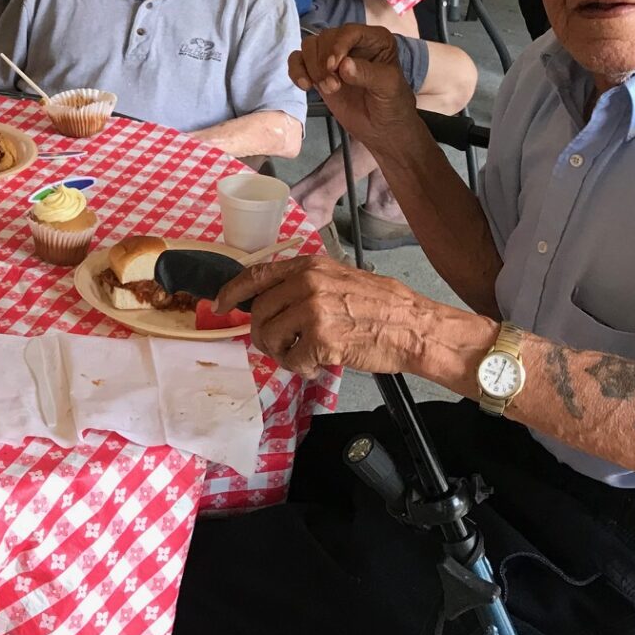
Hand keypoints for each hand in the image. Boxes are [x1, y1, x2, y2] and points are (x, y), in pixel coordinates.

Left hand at [216, 256, 425, 379]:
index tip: (220, 304)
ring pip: (269, 338)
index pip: (257, 274)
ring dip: (281, 354)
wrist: (413, 327)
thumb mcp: (340, 279)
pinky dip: (301, 368)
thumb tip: (275, 302)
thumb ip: (305, 285)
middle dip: (263, 335)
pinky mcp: (320, 339)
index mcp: (309, 266)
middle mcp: (306, 283)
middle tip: (280, 347)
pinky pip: (291, 360)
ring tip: (303, 356)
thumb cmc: (384, 307)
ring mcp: (312, 310)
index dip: (233, 291)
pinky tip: (319, 364)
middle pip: (259, 313)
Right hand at [287, 25, 418, 150]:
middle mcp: (352, 43)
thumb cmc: (392, 104)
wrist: (382, 129)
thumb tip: (343, 65)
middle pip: (325, 37)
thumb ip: (368, 74)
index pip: (349, 31)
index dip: (338, 45)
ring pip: (309, 46)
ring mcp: (332, 57)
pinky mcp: (318, 71)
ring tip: (328, 89)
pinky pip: (297, 61)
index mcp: (374, 39)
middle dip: (323, 62)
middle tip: (333, 86)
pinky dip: (296, 71)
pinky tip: (305, 87)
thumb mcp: (388, 87)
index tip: (334, 67)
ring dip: (312, 68)